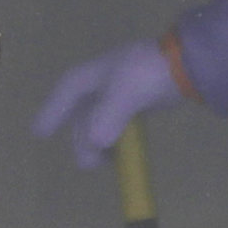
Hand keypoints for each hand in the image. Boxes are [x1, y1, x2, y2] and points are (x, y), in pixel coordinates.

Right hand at [33, 38, 181, 166]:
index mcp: (92, 75)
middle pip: (82, 115)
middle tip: (90, 165)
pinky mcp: (138, 100)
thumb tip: (96, 144)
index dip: (51, 112)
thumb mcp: (125, 92)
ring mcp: (121, 91)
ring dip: (98, 141)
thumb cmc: (149, 72)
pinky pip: (118, 123)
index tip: (39, 133)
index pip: (66, 92)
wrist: (188, 62)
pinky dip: (115, 138)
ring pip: (99, 120)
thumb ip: (108, 117)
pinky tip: (120, 152)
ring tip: (105, 162)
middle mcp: (102, 82)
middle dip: (82, 140)